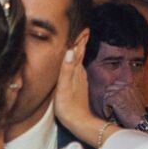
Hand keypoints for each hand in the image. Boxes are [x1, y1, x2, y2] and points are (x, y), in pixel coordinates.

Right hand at [52, 30, 101, 144]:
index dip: (80, 38)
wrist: (79, 122)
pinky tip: (72, 62)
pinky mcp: (78, 86)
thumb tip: (71, 50)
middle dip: (80, 41)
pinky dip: (75, 61)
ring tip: (76, 40)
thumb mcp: (64, 87)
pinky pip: (76, 69)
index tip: (83, 26)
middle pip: (80, 53)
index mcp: (76, 70)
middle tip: (81, 28)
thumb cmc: (69, 107)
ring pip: (78, 60)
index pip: (78, 50)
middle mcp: (80, 73)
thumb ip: (67, 68)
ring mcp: (80, 80)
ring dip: (78, 50)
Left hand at [105, 85, 147, 130]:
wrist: (140, 121)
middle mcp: (126, 87)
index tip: (111, 99)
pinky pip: (106, 102)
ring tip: (109, 111)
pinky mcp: (115, 99)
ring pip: (106, 95)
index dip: (112, 91)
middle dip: (108, 97)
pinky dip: (106, 109)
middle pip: (109, 88)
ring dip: (106, 104)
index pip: (116, 83)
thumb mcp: (137, 99)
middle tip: (108, 105)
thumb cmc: (138, 114)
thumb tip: (119, 93)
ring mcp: (120, 92)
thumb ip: (129, 93)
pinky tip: (109, 114)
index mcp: (131, 86)